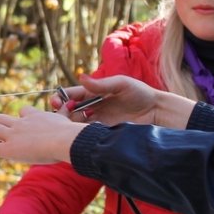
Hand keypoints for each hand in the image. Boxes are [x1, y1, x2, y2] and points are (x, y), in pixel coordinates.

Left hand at [0, 107, 82, 163]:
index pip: (23, 112)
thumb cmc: (72, 135)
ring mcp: (13, 134)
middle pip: (0, 116)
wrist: (66, 140)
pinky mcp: (9, 148)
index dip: (19, 118)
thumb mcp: (69, 124)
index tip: (17, 121)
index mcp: (36, 116)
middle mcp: (21, 122)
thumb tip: (82, 123)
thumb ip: (69, 122)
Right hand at [59, 74, 196, 128]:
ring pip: (75, 124)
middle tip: (61, 115)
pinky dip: (80, 135)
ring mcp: (97, 121)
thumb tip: (81, 77)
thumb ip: (101, 84)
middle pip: (69, 111)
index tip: (56, 102)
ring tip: (69, 126)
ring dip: (69, 125)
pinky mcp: (103, 133)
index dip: (61, 98)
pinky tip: (80, 135)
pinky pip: (87, 135)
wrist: (157, 112)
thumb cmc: (140, 93)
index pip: (71, 95)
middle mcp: (92, 107)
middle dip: (61, 113)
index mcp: (94, 93)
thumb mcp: (121, 84)